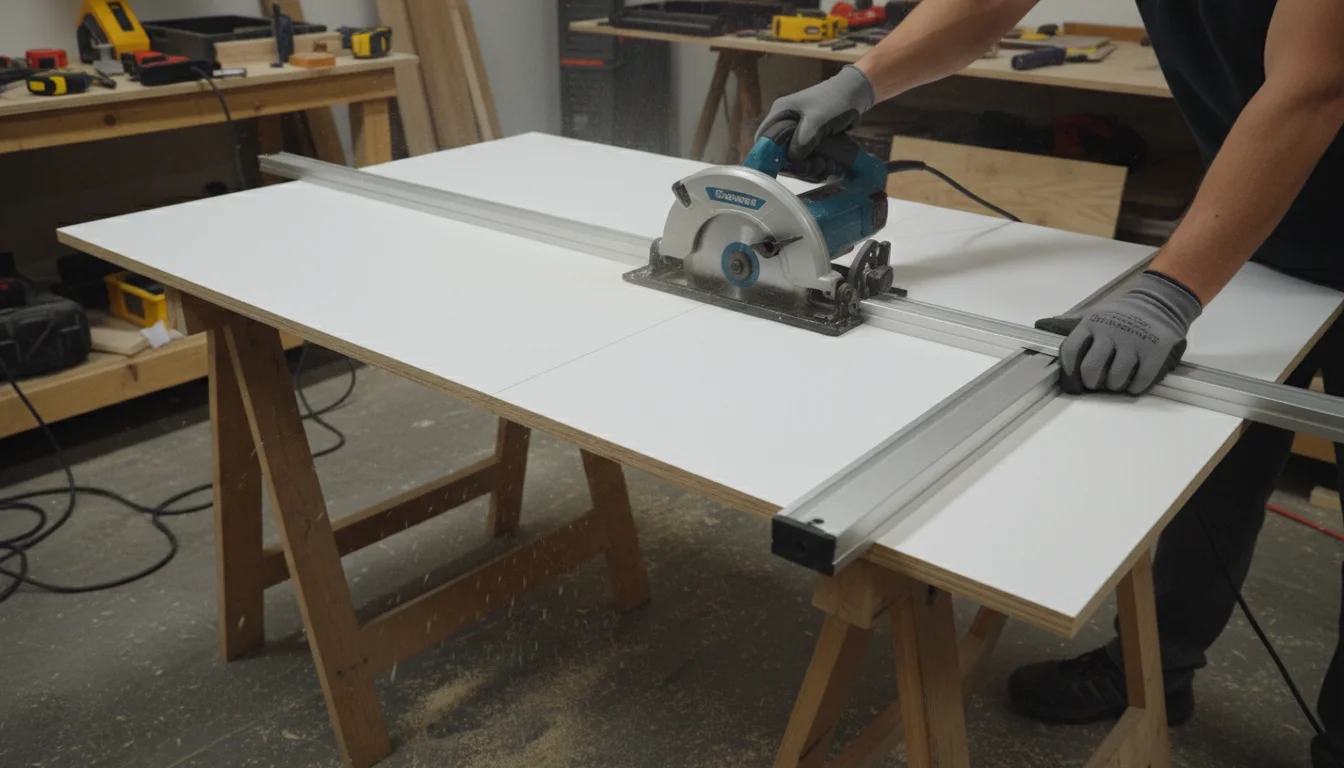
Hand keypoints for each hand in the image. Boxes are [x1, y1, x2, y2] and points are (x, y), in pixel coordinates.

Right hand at [756, 66, 875, 161]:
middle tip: (813, 168)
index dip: (768, 155)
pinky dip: (818, 165)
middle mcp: (786, 124)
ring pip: (796, 159)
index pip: (764, 138)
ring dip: (810, 168)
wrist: (857, 93)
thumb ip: (802, 139)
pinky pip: (809, 158)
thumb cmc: (834, 101)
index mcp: (781, 114)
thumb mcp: (817, 119)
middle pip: (781, 154)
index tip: (785, 166)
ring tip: (826, 167)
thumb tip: (793, 159)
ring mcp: (799, 133)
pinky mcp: (812, 140)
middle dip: (796, 165)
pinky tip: (830, 166)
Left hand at [1034, 272, 1202, 394]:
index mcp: (1091, 324)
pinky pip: (1141, 380)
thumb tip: (1043, 331)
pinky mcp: (1155, 349)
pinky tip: (1134, 382)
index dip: (1069, 373)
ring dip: (1114, 386)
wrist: (1159, 300)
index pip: (1070, 352)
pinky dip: (1135, 387)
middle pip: (1091, 369)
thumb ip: (1073, 328)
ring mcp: (1133, 341)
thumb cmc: (1120, 315)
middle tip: (1097, 383)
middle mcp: (1110, 332)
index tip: (1074, 383)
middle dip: (1091, 382)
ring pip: (1116, 379)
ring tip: (1117, 380)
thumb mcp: (1094, 315)